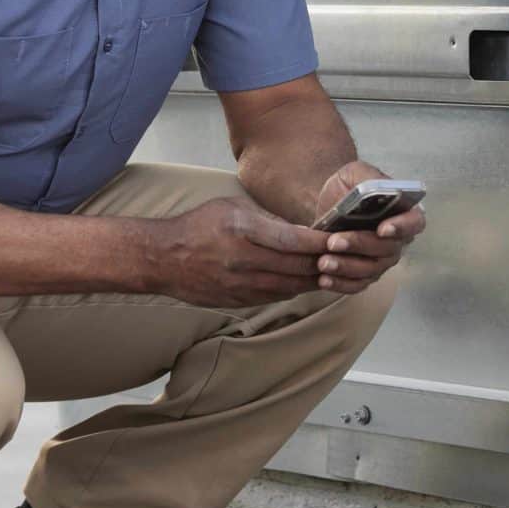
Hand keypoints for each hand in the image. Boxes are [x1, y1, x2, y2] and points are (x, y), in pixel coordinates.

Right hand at [144, 197, 330, 308]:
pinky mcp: (239, 301)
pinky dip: (294, 289)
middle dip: (324, 262)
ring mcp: (242, 284)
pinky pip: (276, 297)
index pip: (293, 240)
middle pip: (297, 266)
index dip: (321, 242)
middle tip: (343, 256)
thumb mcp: (232, 206)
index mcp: (243, 230)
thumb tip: (299, 231)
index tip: (338, 238)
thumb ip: (267, 219)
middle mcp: (244, 260)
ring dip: (314, 280)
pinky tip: (304, 282)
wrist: (164, 258)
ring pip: (291, 286)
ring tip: (331, 271)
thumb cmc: (198, 226)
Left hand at [309, 160, 424, 293]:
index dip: (402, 227)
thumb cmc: (348, 186)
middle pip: (388, 249)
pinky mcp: (364, 274)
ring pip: (371, 270)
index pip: (415, 222)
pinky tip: (323, 279)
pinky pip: (357, 284)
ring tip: (323, 262)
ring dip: (347, 268)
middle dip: (360, 246)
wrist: (328, 204)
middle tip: (333, 242)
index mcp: (403, 211)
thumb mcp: (356, 172)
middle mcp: (398, 239)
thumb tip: (374, 189)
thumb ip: (367, 177)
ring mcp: (382, 259)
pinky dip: (341, 284)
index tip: (382, 229)